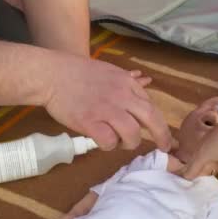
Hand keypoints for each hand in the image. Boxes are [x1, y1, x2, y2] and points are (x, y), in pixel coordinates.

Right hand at [43, 53, 172, 150]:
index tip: (159, 132)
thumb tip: (144, 80)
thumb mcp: (109, 70)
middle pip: (151, 119)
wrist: (52, 74)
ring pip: (132, 134)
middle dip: (162, 136)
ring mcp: (106, 109)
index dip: (158, 122)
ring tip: (121, 143)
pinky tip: (103, 142)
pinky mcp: (90, 122)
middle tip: (165, 147)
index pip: (151, 106)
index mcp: (127, 83)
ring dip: (129, 143)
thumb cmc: (78, 72)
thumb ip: (127, 79)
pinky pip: (109, 141)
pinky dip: (109, 146)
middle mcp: (121, 95)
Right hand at [183, 124, 217, 193]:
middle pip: (192, 161)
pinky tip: (209, 154)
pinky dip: (204, 153)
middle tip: (187, 179)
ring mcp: (205, 139)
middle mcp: (200, 148)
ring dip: (197, 160)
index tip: (182, 187)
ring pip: (198, 152)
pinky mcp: (211, 133)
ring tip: (197, 168)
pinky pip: (204, 146)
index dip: (186, 179)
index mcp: (202, 156)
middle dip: (190, 170)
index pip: (190, 171)